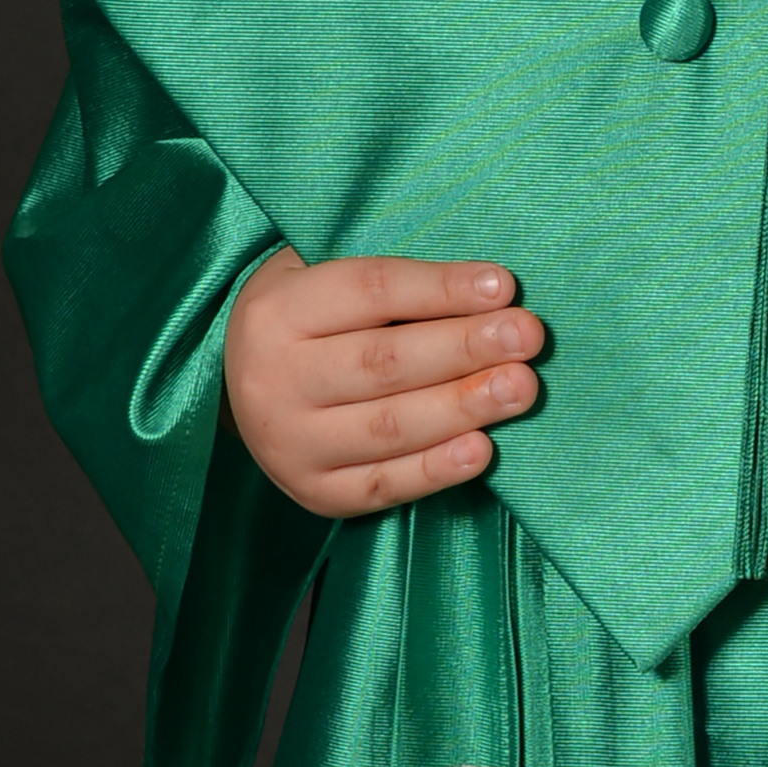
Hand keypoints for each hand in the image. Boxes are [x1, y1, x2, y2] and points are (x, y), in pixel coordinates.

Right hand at [223, 251, 543, 516]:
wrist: (240, 387)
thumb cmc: (310, 315)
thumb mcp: (322, 273)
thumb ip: (391, 278)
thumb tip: (487, 287)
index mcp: (278, 311)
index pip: (370, 291)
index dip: (440, 289)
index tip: (503, 285)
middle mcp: (273, 380)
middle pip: (383, 363)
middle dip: (463, 348)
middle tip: (527, 336)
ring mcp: (290, 445)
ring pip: (388, 428)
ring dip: (463, 407)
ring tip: (521, 387)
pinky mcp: (314, 493)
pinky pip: (383, 485)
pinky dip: (436, 469)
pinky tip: (482, 449)